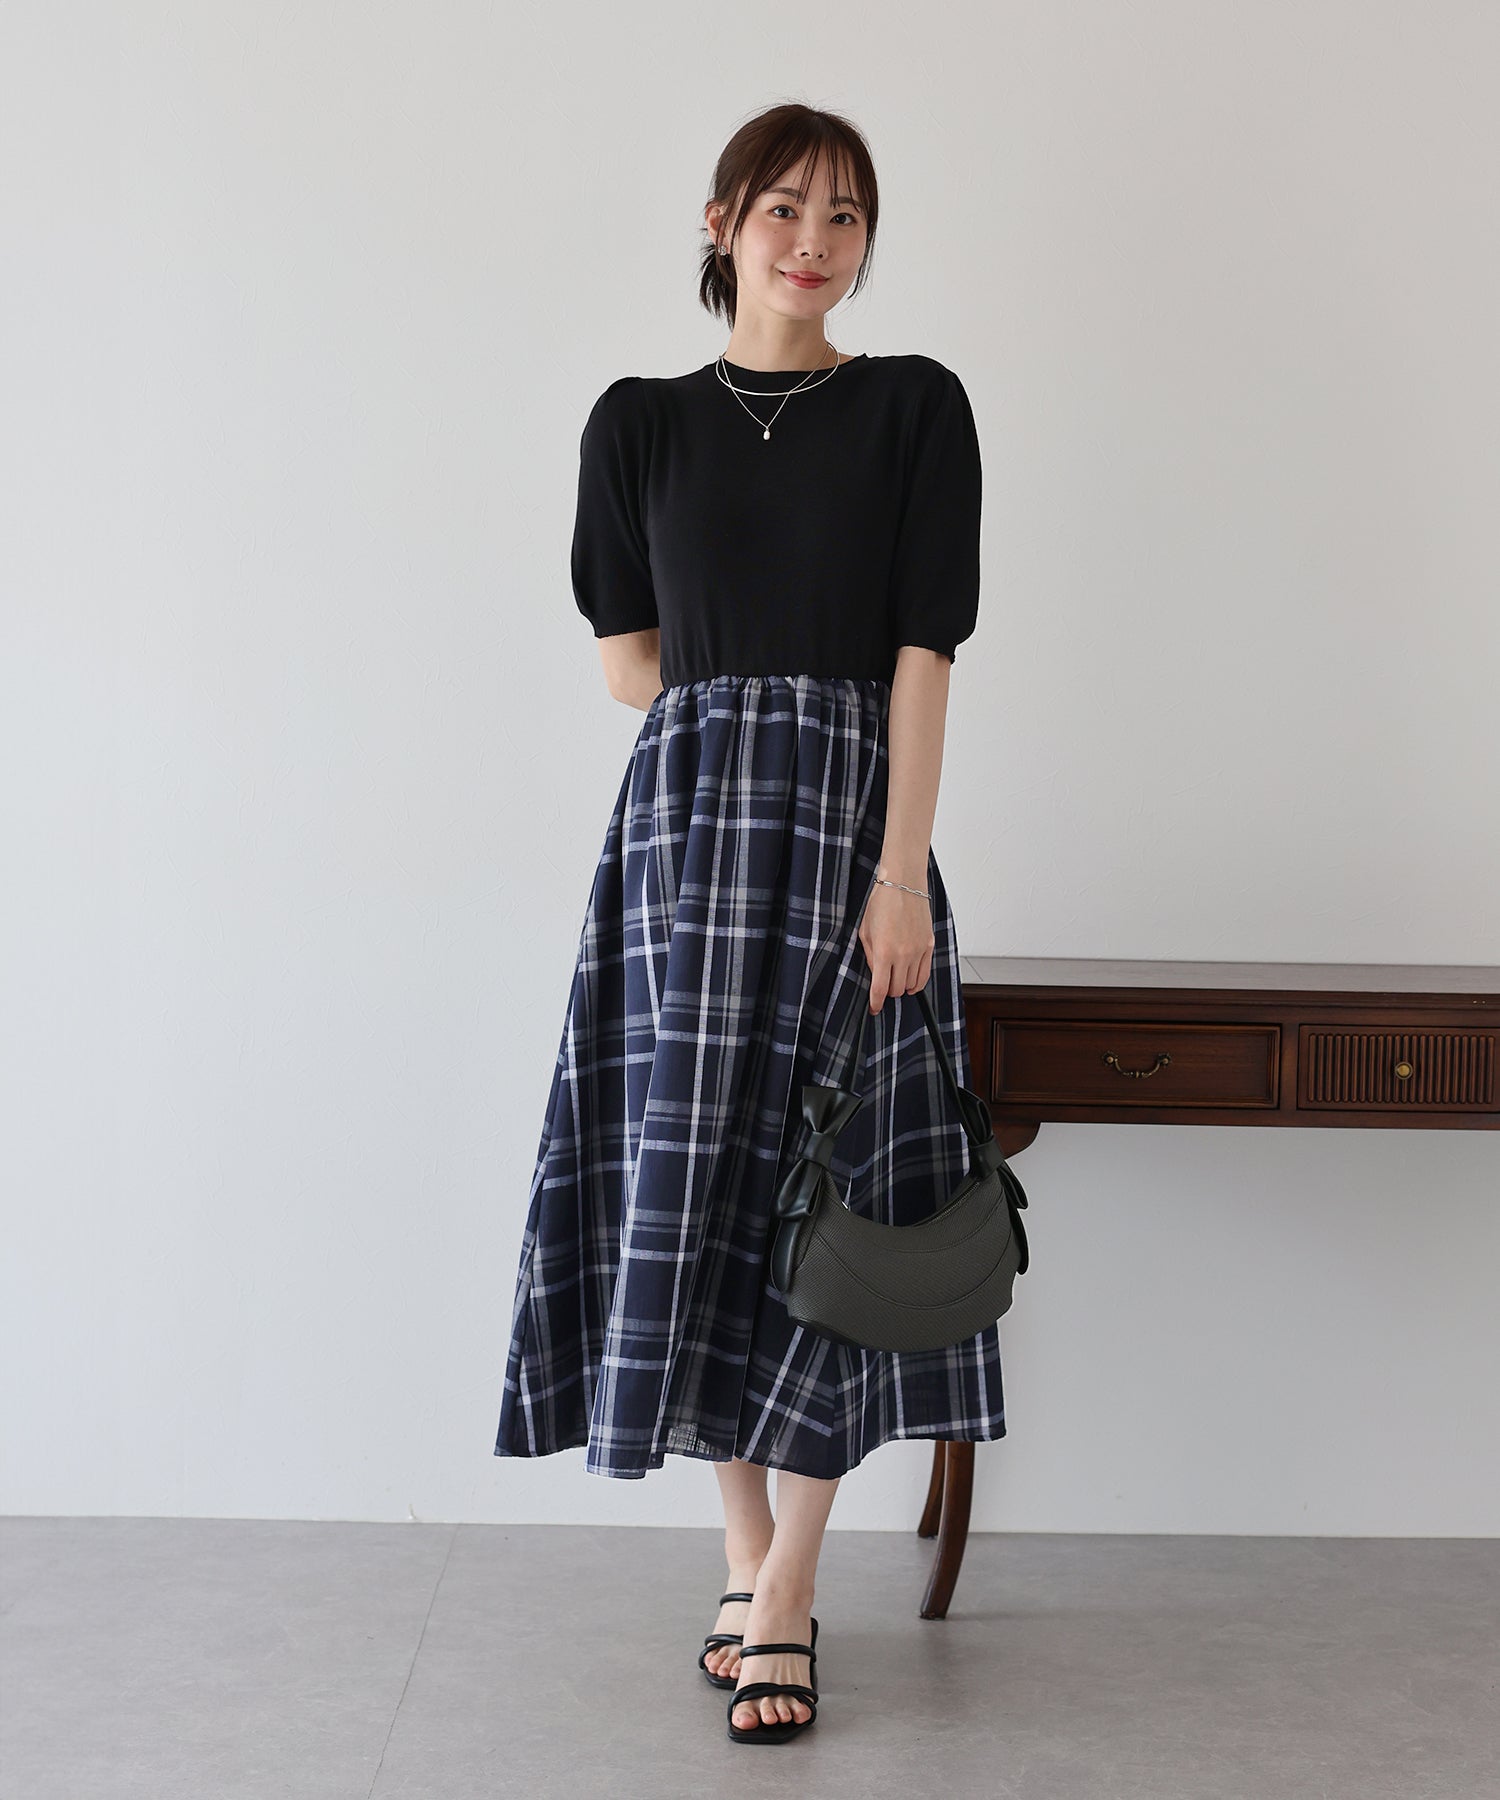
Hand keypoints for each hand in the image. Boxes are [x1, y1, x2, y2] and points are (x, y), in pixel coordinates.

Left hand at [857, 877, 934, 1010]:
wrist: (903, 885)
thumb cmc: (881, 904)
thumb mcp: (865, 932)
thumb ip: (869, 956)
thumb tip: (875, 974)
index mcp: (883, 952)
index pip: (880, 989)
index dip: (875, 1003)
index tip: (873, 1009)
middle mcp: (903, 955)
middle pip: (896, 990)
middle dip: (887, 992)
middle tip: (883, 986)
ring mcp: (918, 951)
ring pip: (911, 985)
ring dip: (902, 987)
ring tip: (895, 980)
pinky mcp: (929, 945)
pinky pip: (925, 974)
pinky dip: (917, 982)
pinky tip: (911, 981)